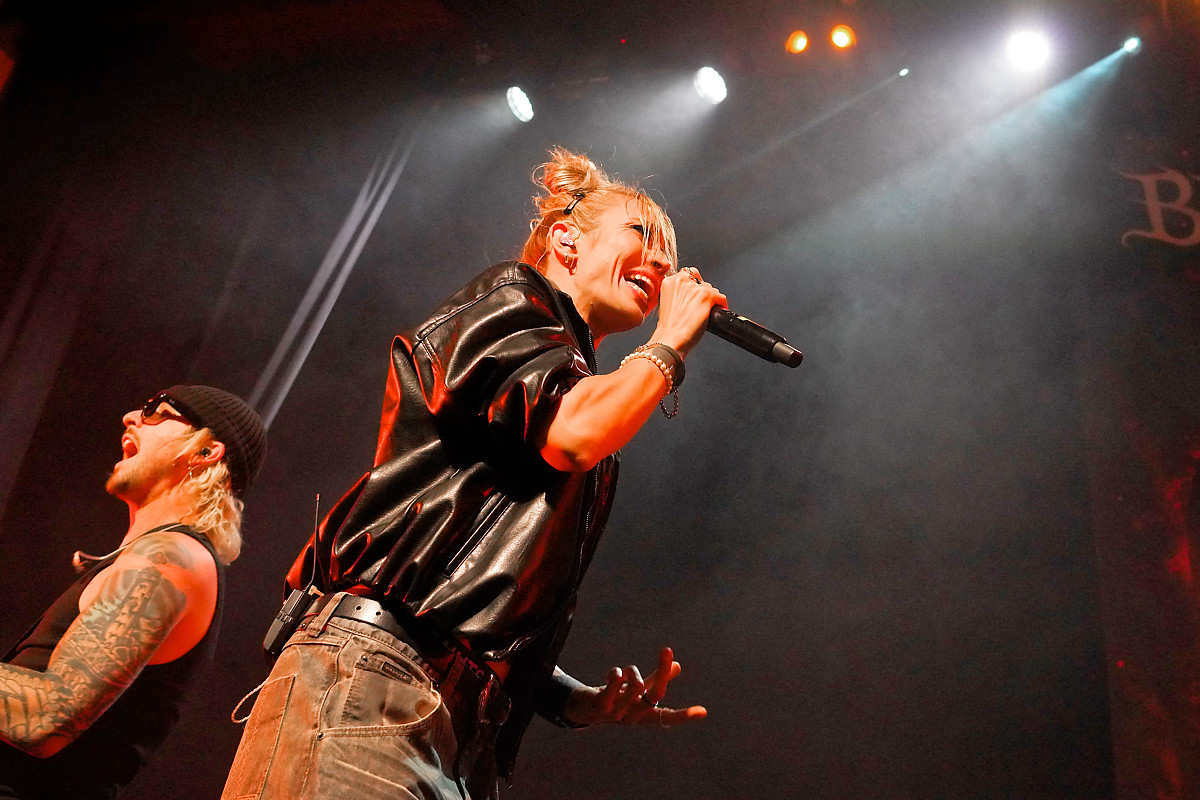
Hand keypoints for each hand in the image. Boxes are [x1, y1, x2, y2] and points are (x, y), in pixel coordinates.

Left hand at [561, 647, 707, 727]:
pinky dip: (617, 673)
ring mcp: (618, 713)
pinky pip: (616, 683)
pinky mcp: (602, 705)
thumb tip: (678, 666)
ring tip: (623, 673)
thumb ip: (655, 680)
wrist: (582, 709)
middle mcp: (634, 718)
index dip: (685, 714)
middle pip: (656, 693)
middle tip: (667, 650)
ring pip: (636, 685)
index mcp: (645, 716)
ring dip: (631, 671)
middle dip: (661, 669)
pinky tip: (613, 675)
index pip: (668, 718)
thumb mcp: (637, 690)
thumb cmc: (614, 699)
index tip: (703, 711)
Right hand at [651, 267, 725, 357]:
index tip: (694, 296)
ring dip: (711, 300)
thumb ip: (678, 295)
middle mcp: (682, 281)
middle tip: (699, 307)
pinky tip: (715, 315)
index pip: (687, 275)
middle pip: (701, 281)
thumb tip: (690, 296)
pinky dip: (721, 306)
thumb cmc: (669, 328)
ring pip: (711, 289)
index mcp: (669, 282)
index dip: (693, 286)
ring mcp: (695, 288)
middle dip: (702, 293)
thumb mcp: (667, 304)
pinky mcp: (706, 295)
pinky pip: (721, 297)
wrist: (670, 339)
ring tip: (705, 313)